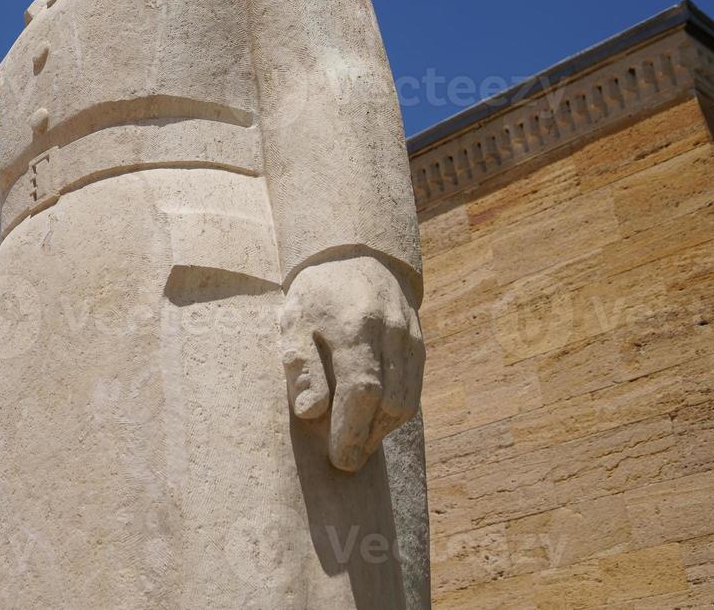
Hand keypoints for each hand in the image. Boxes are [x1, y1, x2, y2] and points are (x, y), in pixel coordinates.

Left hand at [279, 256, 423, 472]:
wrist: (354, 255)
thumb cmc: (316, 294)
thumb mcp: (293, 321)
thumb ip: (300, 365)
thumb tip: (311, 413)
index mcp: (356, 326)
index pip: (362, 390)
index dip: (351, 431)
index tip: (337, 459)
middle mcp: (391, 332)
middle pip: (390, 403)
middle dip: (367, 439)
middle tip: (344, 460)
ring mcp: (411, 337)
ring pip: (406, 402)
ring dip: (381, 430)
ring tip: (355, 441)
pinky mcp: (420, 343)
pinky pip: (413, 389)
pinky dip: (394, 412)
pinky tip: (371, 420)